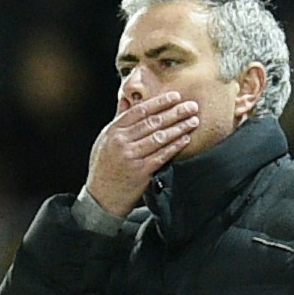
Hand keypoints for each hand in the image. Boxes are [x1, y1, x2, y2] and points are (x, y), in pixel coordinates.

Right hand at [85, 92, 199, 215]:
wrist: (101, 197)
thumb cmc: (104, 167)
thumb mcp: (104, 140)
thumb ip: (117, 119)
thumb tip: (125, 99)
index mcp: (113, 131)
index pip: (139, 111)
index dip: (159, 102)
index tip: (175, 97)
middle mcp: (121, 142)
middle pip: (153, 122)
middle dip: (175, 113)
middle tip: (192, 106)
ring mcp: (131, 157)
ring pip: (159, 138)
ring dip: (179, 128)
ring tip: (193, 121)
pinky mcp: (140, 172)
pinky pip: (162, 156)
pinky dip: (175, 146)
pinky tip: (185, 139)